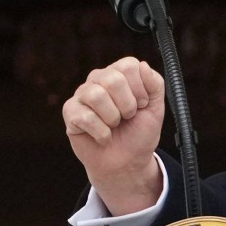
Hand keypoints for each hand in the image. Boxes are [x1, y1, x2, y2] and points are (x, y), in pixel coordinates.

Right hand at [62, 57, 165, 215]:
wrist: (127, 161)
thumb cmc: (140, 132)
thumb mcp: (156, 107)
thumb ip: (155, 84)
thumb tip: (142, 64)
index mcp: (120, 73)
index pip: (129, 65)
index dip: (140, 89)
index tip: (143, 104)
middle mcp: (98, 79)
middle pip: (113, 79)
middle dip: (128, 105)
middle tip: (128, 117)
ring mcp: (82, 95)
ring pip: (96, 95)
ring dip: (113, 118)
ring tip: (115, 125)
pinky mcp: (70, 113)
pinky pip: (85, 117)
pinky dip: (102, 133)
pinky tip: (104, 136)